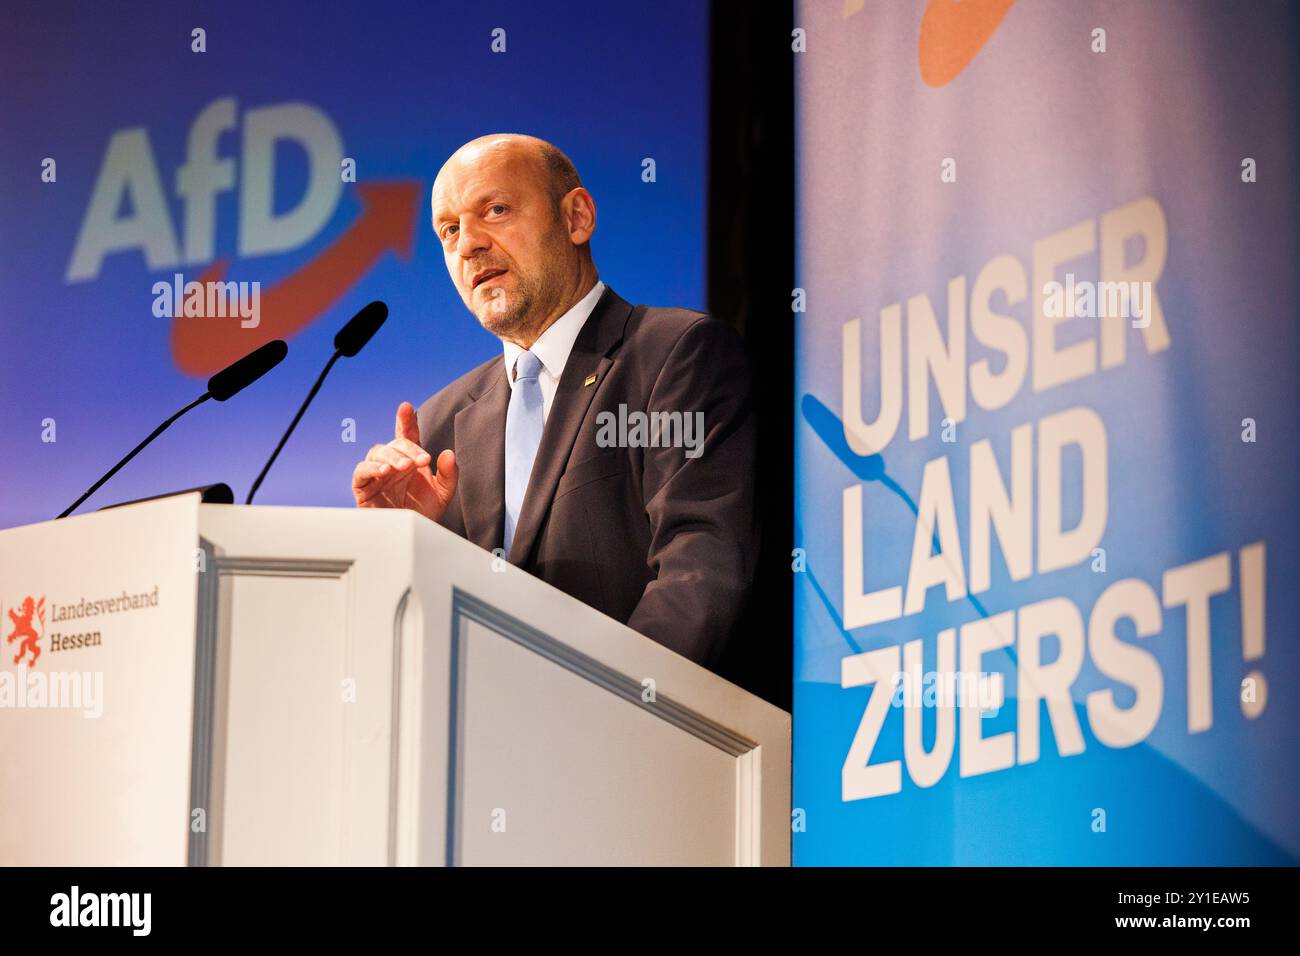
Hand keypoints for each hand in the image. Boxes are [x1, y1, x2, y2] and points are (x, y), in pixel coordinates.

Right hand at [352, 402, 457, 519]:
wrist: (411, 537)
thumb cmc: (424, 514)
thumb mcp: (443, 494)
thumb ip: (449, 474)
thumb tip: (449, 453)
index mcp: (411, 460)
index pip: (408, 435)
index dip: (406, 420)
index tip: (406, 407)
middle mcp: (393, 463)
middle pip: (395, 443)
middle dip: (408, 448)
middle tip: (421, 461)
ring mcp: (377, 474)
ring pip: (377, 451)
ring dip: (391, 456)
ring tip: (403, 466)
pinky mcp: (363, 487)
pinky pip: (361, 471)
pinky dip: (372, 467)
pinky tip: (384, 470)